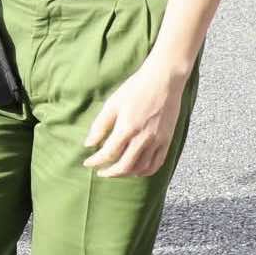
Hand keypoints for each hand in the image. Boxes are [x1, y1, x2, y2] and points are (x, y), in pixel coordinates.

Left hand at [82, 59, 189, 178]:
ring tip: (116, 171)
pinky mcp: (167, 140)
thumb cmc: (136, 89)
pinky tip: (136, 170)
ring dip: (126, 174)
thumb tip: (88, 144)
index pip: (108, 154)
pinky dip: (145, 171)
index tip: (88, 163)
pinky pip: (156, 164)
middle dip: (109, 173)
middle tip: (100, 171)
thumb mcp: (113, 103)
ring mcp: (157, 141)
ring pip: (140, 168)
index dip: (95, 161)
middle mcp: (143, 138)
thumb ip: (100, 125)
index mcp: (127, 128)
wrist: (164, 80)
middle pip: (124, 166)